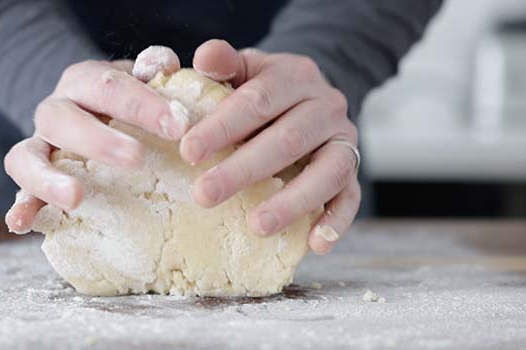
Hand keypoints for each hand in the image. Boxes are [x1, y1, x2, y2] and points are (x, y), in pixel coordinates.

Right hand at [5, 48, 183, 232]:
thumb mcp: (141, 81)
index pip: (108, 85)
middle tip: (135, 158)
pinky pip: (20, 192)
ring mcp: (38, 145)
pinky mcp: (31, 179)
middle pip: (63, 119)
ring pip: (26, 156)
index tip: (177, 127)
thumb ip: (154, 71)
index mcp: (84, 82)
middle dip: (99, 140)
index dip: (142, 104)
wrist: (90, 114)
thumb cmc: (127, 104)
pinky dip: (20, 207)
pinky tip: (20, 223)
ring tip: (75, 197)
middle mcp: (55, 110)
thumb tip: (165, 64)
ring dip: (49, 178)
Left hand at [181, 39, 360, 254]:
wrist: (307, 97)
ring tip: (257, 226)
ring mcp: (344, 139)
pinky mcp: (353, 170)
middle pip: (287, 140)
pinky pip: (352, 197)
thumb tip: (204, 57)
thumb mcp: (245, 69)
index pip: (257, 100)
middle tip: (204, 195)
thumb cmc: (264, 90)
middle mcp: (326, 106)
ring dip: (292, 201)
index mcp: (294, 76)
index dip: (223, 126)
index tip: (188, 152)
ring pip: (326, 172)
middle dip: (244, 170)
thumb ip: (224, 63)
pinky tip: (316, 245)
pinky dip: (336, 221)